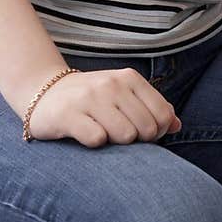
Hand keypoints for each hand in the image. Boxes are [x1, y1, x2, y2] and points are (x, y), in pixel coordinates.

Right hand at [27, 67, 181, 147]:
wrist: (44, 93)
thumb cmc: (93, 100)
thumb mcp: (124, 96)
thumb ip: (152, 108)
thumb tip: (177, 126)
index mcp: (129, 78)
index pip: (163, 115)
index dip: (157, 132)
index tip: (141, 133)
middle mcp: (111, 84)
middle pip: (146, 129)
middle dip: (137, 140)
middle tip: (118, 136)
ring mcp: (89, 98)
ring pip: (125, 136)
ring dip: (115, 143)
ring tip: (102, 133)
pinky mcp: (69, 115)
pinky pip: (97, 140)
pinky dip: (94, 143)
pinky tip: (84, 134)